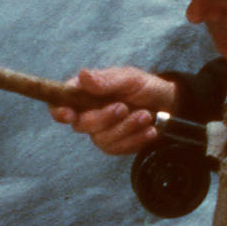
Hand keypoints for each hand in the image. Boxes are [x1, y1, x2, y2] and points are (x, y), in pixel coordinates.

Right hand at [48, 65, 174, 158]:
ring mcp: (100, 131)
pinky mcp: (114, 145)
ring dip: (126, 128)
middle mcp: (88, 113)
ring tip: (146, 116)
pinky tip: (149, 129)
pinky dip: (135, 139)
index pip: (60, 103)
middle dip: (103, 118)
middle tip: (124, 107)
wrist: (167, 104)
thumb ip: (105, 80)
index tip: (69, 114)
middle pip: (81, 124)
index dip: (59, 110)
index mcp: (84, 92)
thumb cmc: (144, 87)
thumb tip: (82, 76)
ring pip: (101, 139)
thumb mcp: (129, 78)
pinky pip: (117, 149)